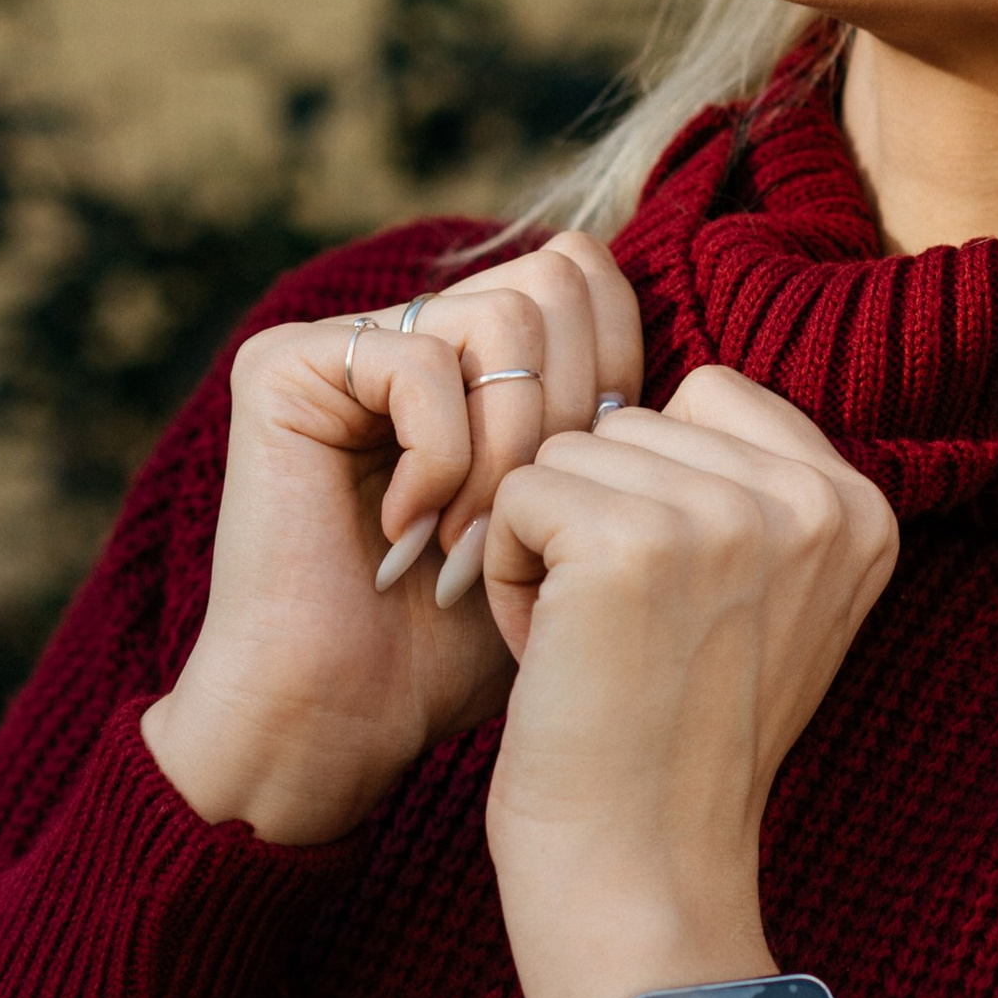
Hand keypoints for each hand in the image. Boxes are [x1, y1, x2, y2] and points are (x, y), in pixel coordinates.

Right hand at [143, 235, 645, 845]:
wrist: (346, 720)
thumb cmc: (470, 646)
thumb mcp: (578, 529)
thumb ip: (620, 436)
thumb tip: (711, 375)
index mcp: (486, 352)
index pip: (594, 277)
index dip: (622, 373)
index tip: (597, 492)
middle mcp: (417, 324)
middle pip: (558, 277)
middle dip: (572, 414)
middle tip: (531, 525)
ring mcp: (349, 339)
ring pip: (504, 319)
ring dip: (509, 450)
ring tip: (469, 545)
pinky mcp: (286, 366)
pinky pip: (422, 362)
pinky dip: (439, 462)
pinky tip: (408, 535)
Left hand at [476, 367, 897, 997]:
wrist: (645, 878)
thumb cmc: (677, 746)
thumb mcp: (766, 606)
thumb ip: (751, 495)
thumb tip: (671, 392)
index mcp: (861, 508)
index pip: (710, 399)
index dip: (656, 489)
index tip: (674, 602)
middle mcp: (814, 499)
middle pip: (636, 422)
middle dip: (600, 518)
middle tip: (629, 639)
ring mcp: (728, 515)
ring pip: (572, 452)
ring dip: (551, 546)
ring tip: (594, 650)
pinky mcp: (633, 541)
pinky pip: (521, 492)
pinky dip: (510, 574)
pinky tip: (552, 655)